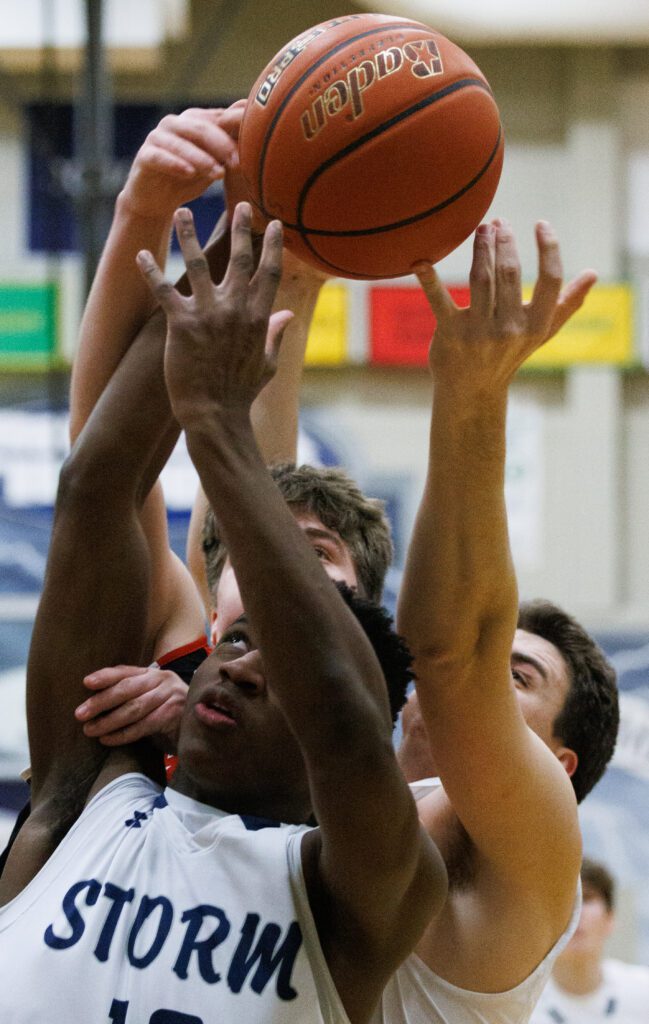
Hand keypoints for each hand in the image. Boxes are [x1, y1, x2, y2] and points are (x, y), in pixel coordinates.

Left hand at [74, 664, 186, 749]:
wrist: (199, 729)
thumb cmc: (166, 715)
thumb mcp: (149, 699)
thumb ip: (130, 695)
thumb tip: (92, 703)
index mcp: (153, 674)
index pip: (126, 671)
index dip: (106, 676)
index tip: (86, 683)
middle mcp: (163, 680)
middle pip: (128, 689)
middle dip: (101, 701)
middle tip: (80, 713)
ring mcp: (171, 696)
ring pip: (134, 708)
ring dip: (109, 721)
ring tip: (90, 730)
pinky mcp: (175, 715)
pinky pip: (144, 725)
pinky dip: (123, 734)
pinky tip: (108, 740)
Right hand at [120, 105, 243, 219]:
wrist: (156, 200)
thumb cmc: (189, 178)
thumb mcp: (215, 164)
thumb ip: (231, 149)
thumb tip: (263, 133)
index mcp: (195, 121)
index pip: (218, 118)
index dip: (235, 130)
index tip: (255, 147)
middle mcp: (175, 124)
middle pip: (201, 127)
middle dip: (221, 145)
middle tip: (238, 163)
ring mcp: (157, 137)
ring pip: (181, 142)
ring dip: (201, 157)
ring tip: (218, 173)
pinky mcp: (144, 156)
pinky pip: (159, 156)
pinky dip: (175, 163)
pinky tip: (189, 173)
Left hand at [137, 203, 292, 426]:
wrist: (214, 414)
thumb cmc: (240, 393)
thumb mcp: (266, 364)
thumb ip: (275, 335)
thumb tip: (289, 317)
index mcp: (258, 318)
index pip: (269, 273)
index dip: (273, 246)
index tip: (275, 224)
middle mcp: (234, 309)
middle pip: (240, 259)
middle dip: (241, 228)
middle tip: (240, 203)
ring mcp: (207, 313)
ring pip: (198, 263)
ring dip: (188, 234)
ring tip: (182, 211)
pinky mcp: (180, 323)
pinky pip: (163, 289)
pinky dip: (150, 270)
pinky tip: (141, 253)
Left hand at [415, 219, 596, 393]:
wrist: (471, 391)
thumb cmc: (508, 354)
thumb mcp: (540, 334)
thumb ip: (566, 304)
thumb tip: (593, 274)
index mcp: (535, 325)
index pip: (550, 280)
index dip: (549, 249)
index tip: (541, 225)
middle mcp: (509, 329)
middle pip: (511, 274)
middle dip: (505, 243)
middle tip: (499, 222)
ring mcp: (479, 332)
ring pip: (481, 279)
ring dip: (481, 249)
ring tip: (482, 228)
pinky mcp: (450, 333)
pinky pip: (439, 301)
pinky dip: (429, 281)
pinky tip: (420, 261)